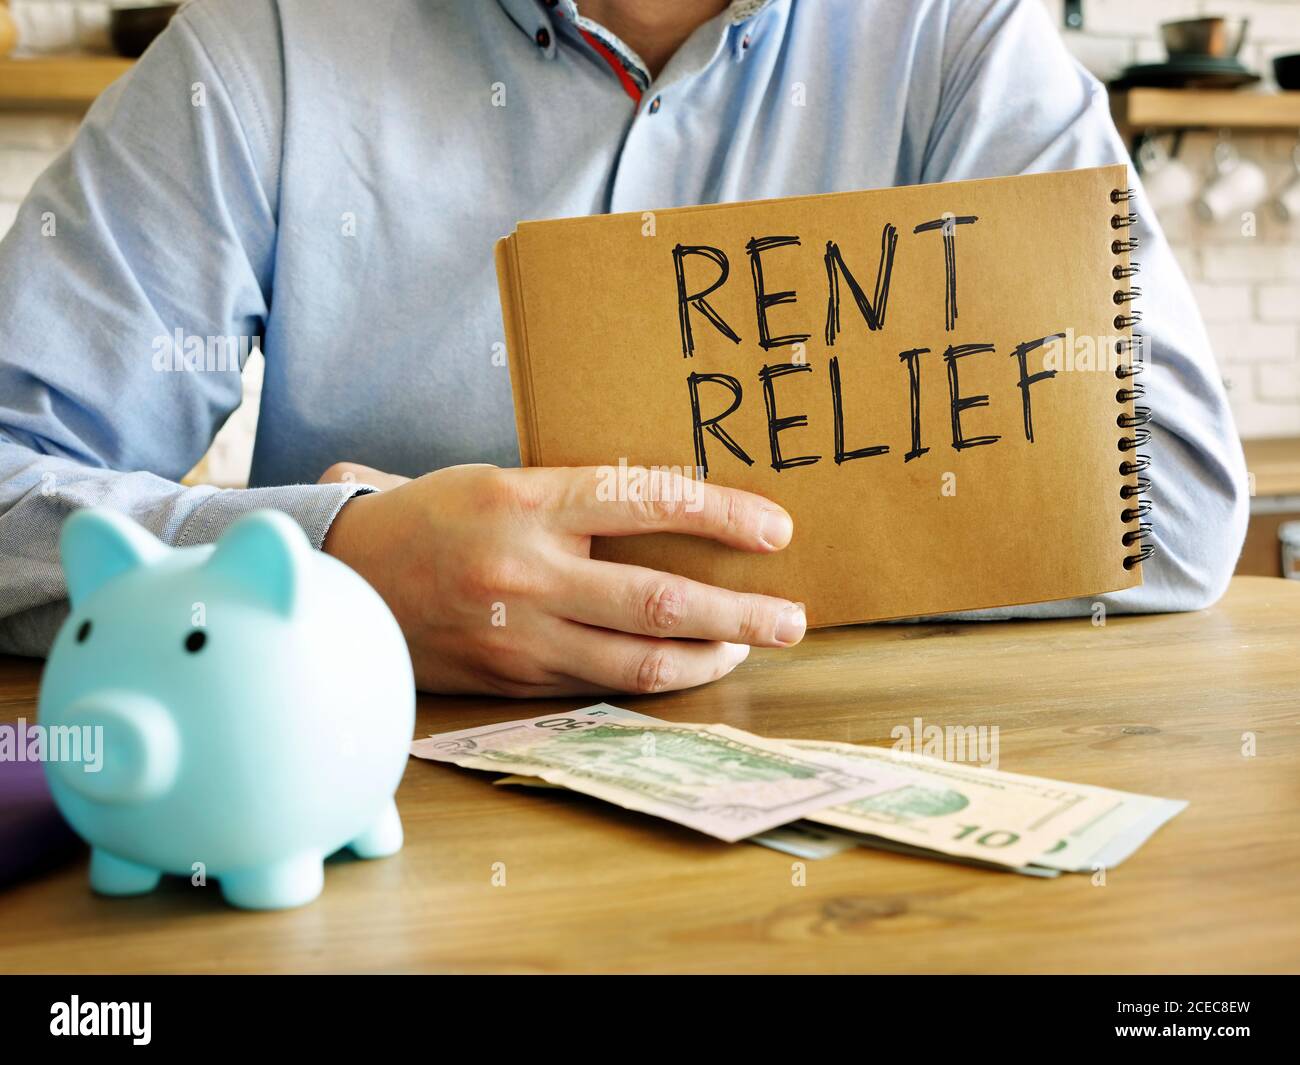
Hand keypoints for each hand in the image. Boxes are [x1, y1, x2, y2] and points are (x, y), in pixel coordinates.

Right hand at [317, 462, 803, 695]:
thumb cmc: (433, 515)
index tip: (776, 531)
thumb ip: (579, 497)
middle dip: (741, 614)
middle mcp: (528, 569)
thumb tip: (674, 504)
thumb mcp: (502, 480)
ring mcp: (521, 633)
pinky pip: (601, 684)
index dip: (723, 516)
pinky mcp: (513, 679)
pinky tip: (687, 668)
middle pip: (660, 599)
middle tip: (792, 618)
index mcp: (526, 499)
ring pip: (638, 659)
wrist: (347, 573)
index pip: (648, 499)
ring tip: (749, 647)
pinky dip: (654, 679)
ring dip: (708, 658)